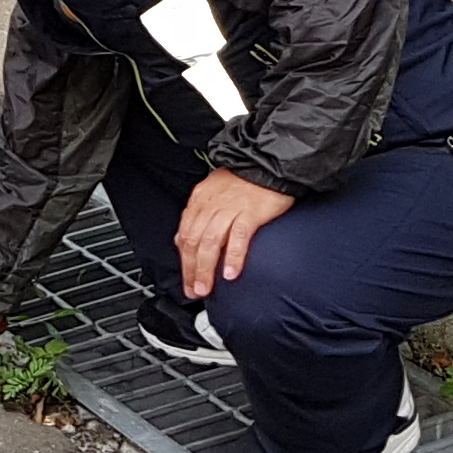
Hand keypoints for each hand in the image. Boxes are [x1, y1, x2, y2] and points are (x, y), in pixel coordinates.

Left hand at [175, 167, 294, 301]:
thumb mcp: (213, 191)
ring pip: (211, 242)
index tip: (186, 280)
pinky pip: (239, 237)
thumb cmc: (244, 178)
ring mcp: (230, 207)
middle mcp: (211, 203)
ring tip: (206, 288)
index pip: (185, 234)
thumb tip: (184, 239)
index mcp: (200, 199)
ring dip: (206, 269)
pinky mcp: (251, 211)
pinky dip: (233, 257)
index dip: (183, 261)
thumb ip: (199, 215)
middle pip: (194, 241)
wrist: (269, 162)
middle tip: (194, 290)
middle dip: (191, 270)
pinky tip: (231, 273)